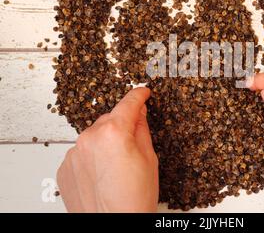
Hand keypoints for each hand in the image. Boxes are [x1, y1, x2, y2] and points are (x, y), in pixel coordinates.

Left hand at [57, 87, 158, 212]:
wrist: (115, 225)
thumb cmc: (134, 199)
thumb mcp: (149, 158)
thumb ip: (142, 128)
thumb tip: (139, 112)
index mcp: (113, 133)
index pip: (128, 103)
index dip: (139, 95)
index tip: (143, 92)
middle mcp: (89, 138)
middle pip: (110, 120)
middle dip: (122, 126)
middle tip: (133, 145)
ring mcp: (74, 153)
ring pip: (95, 136)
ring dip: (106, 142)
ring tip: (116, 167)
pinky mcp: (65, 167)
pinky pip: (82, 152)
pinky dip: (92, 157)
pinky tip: (103, 174)